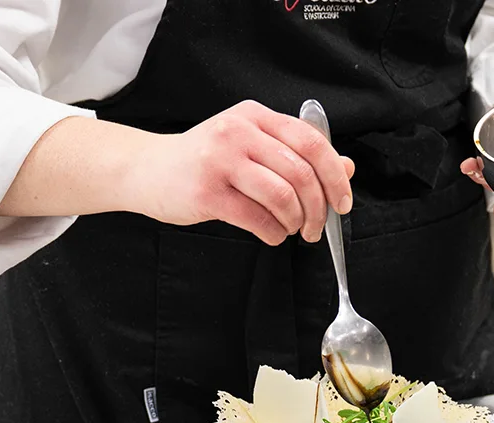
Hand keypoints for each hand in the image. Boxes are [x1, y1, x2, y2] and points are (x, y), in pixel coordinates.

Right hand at [143, 100, 354, 244]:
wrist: (147, 169)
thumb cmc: (205, 161)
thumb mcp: (252, 147)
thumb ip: (297, 155)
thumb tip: (346, 168)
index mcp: (255, 116)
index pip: (312, 142)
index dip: (335, 176)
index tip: (343, 201)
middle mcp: (239, 131)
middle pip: (301, 172)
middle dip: (318, 207)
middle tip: (315, 227)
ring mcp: (220, 160)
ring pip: (282, 195)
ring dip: (295, 221)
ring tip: (291, 229)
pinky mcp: (206, 191)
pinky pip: (256, 218)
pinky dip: (273, 233)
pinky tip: (272, 234)